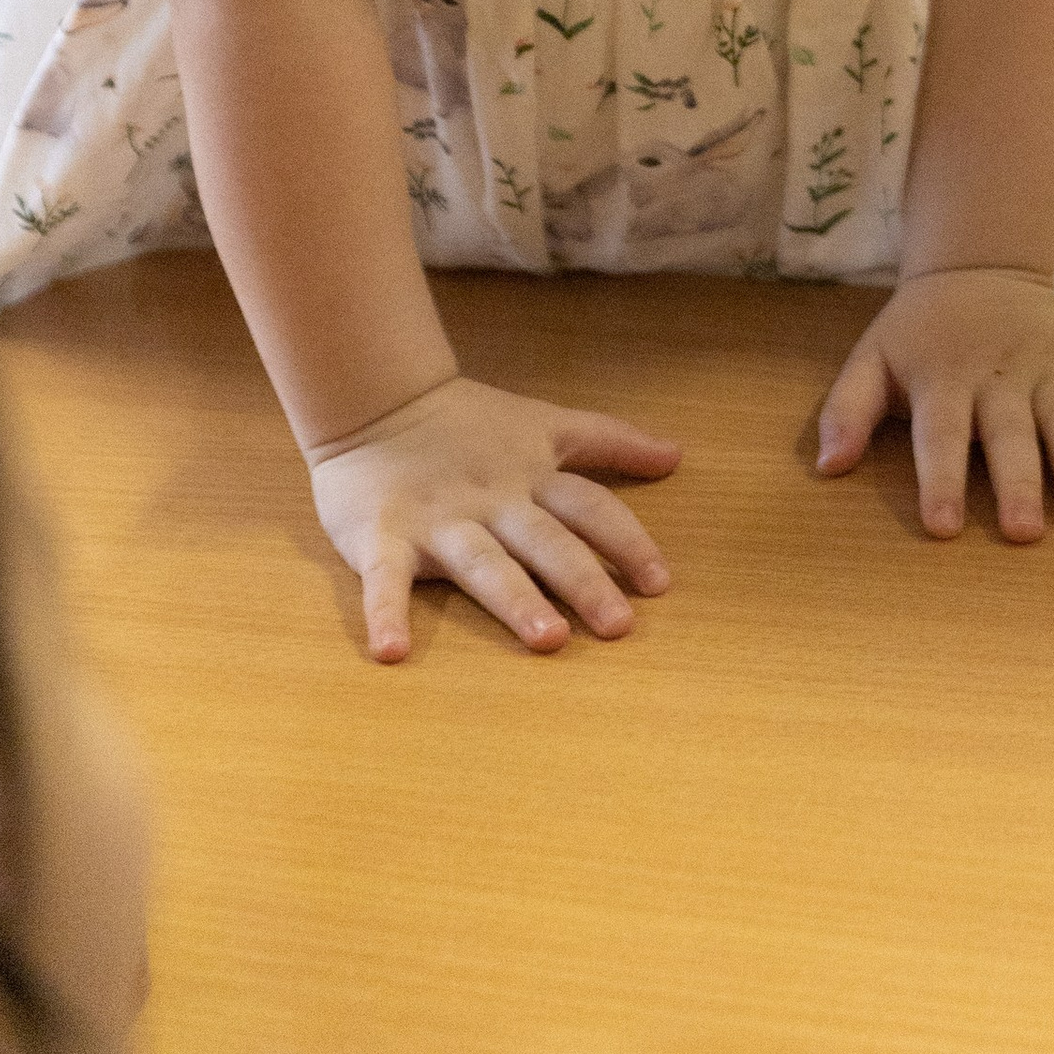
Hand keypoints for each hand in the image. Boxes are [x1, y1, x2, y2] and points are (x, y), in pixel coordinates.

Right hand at [307, 372, 679, 663]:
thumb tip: (677, 455)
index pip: (591, 507)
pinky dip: (385, 614)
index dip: (627, 541)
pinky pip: (384, 579)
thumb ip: (611, 441)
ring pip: (484, 563)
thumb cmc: (468, 423)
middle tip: (620, 627)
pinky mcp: (380, 536)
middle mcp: (493, 501)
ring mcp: (439, 520)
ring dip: (516, 600)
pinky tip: (392, 653)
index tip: (660, 584)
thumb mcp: (546, 424)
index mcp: (532, 477)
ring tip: (548, 641)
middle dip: (585, 582)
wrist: (376, 401)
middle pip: (547, 542)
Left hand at [815, 266, 1053, 539]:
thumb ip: (846, 410)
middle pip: (1009, 432)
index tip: (943, 528)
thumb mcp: (871, 358)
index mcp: (944, 376)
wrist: (980, 264)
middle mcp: (999, 372)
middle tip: (1024, 534)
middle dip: (1017, 483)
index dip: (940, 479)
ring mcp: (1047, 364)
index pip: (940, 433)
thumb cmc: (920, 331)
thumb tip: (827, 467)